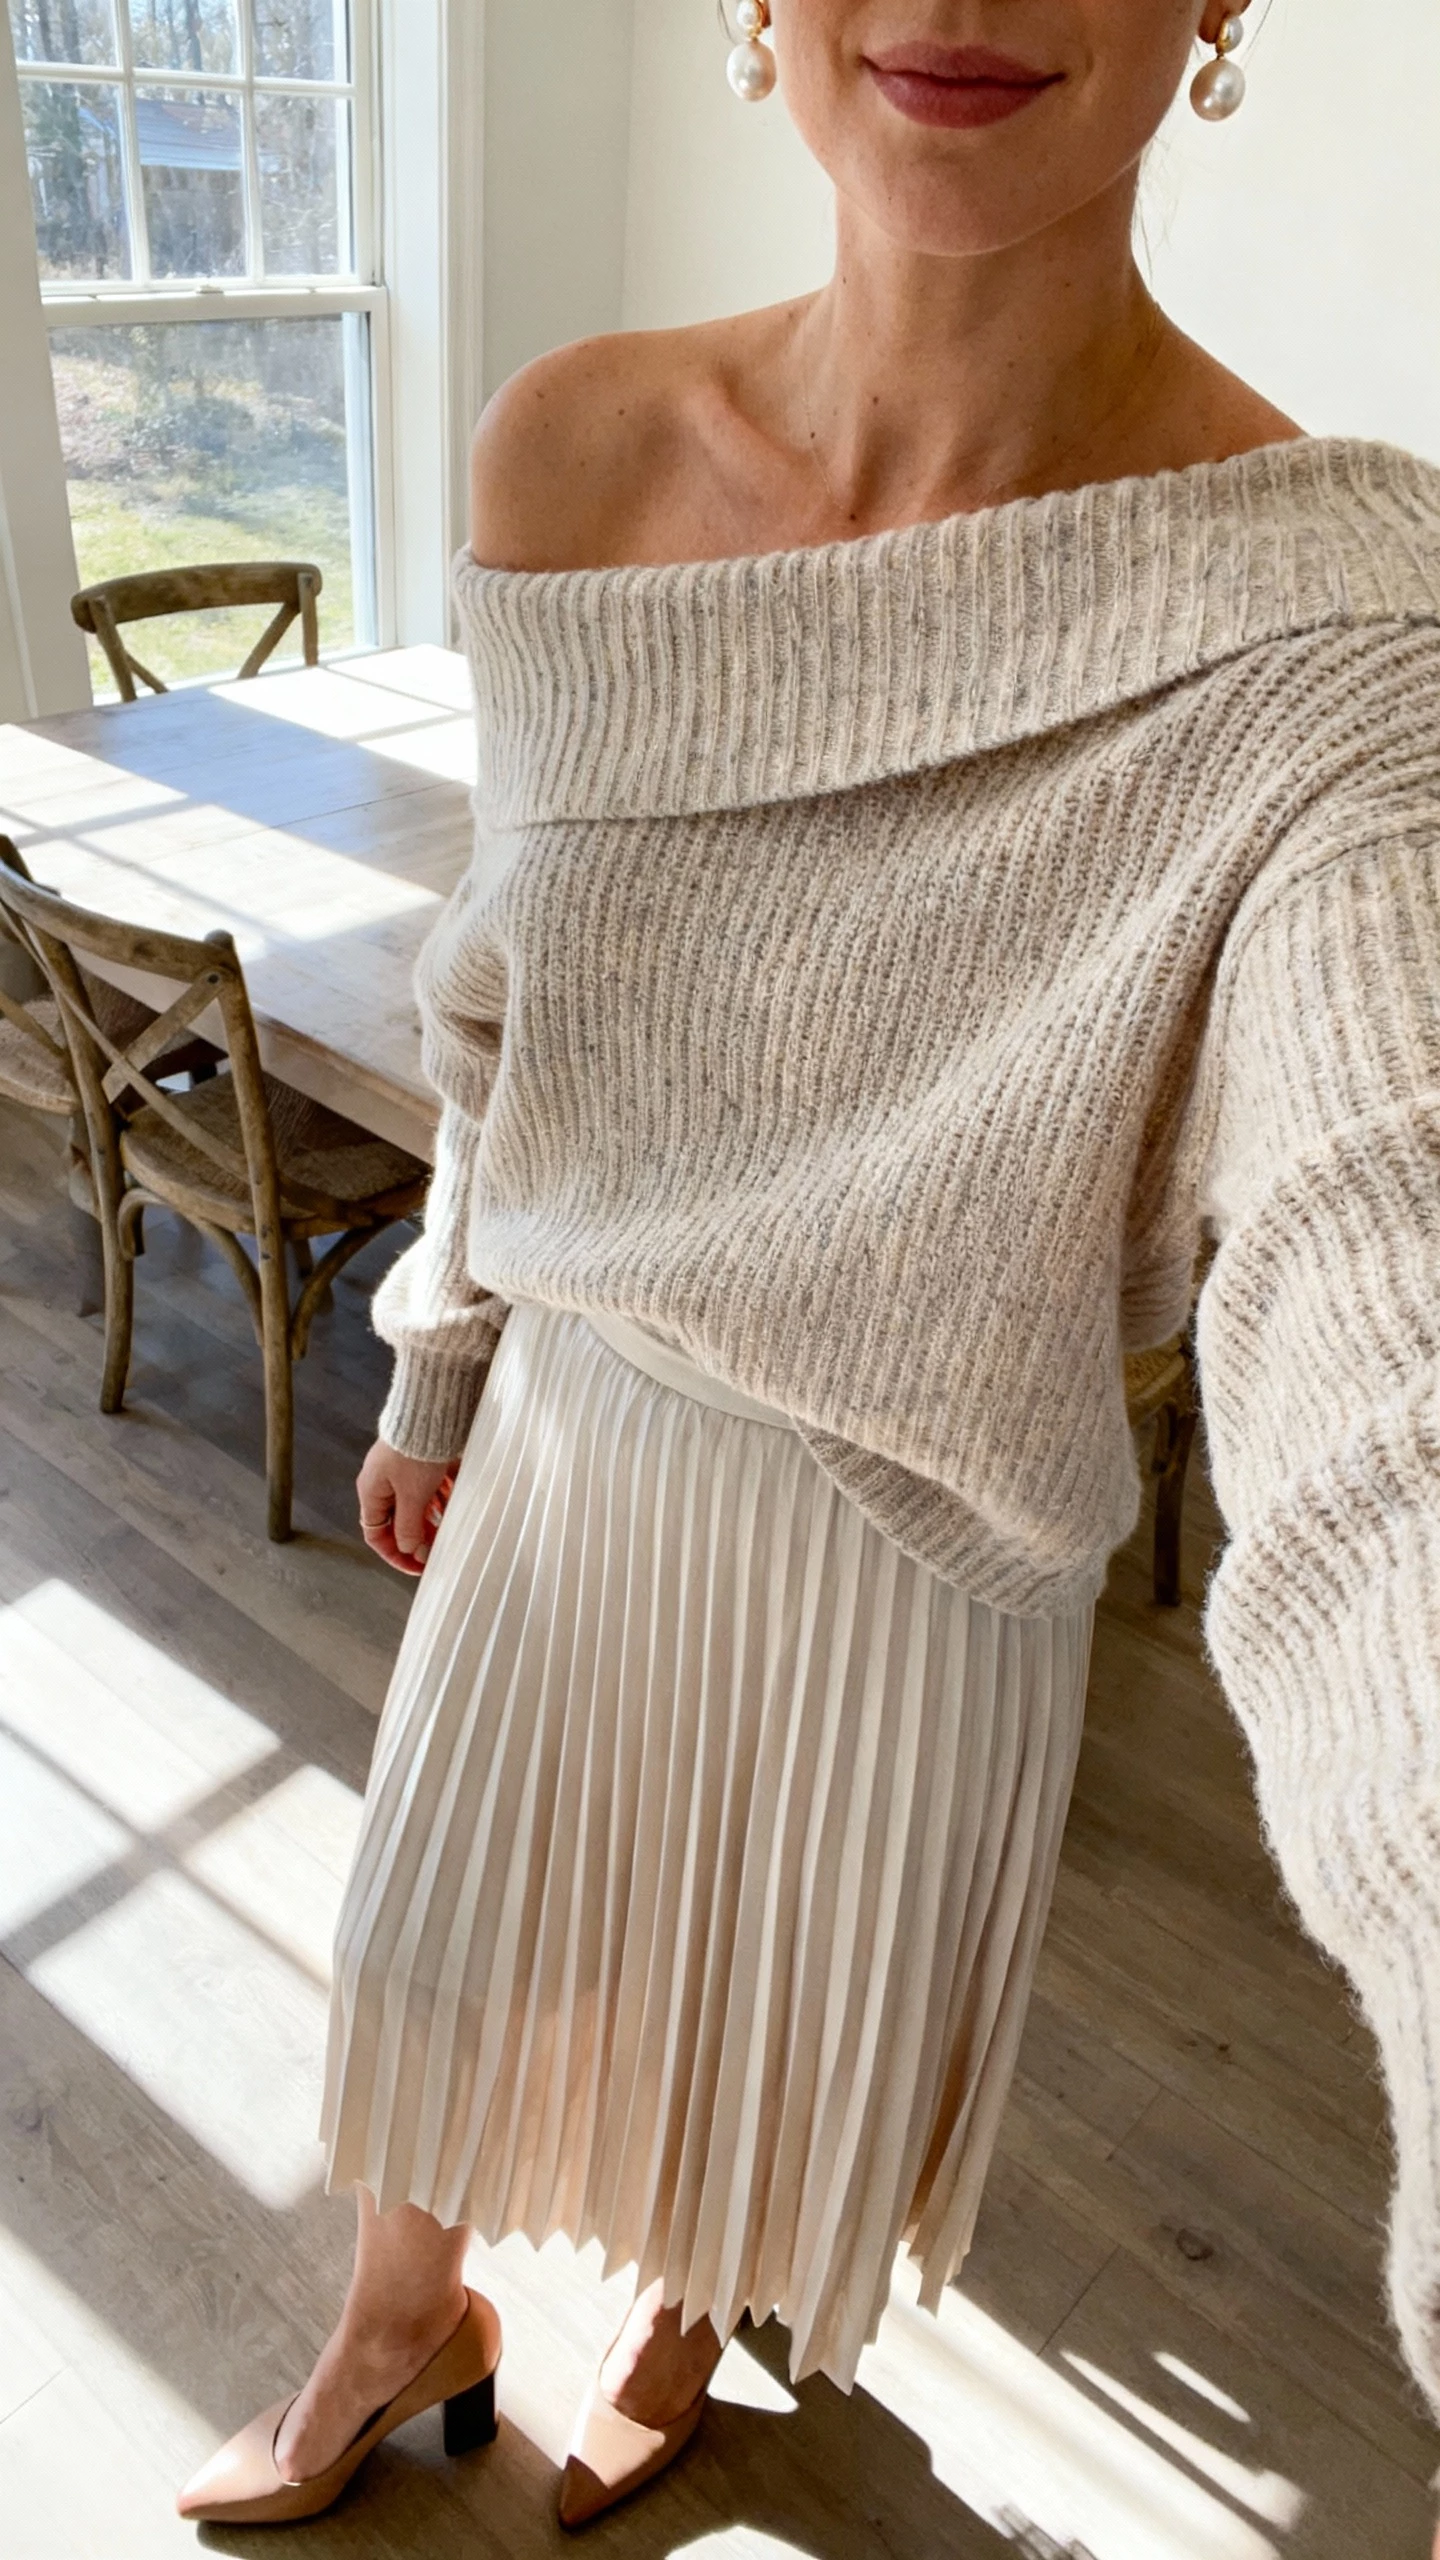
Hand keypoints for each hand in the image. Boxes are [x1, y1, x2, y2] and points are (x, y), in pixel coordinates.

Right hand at [357, 1440, 456, 1576]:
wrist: (431, 1411)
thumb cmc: (414, 1453)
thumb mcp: (412, 1497)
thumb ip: (409, 1527)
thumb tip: (411, 1551)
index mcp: (372, 1492)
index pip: (376, 1535)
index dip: (395, 1555)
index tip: (418, 1567)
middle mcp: (384, 1482)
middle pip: (399, 1520)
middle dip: (420, 1537)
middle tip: (440, 1550)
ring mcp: (403, 1470)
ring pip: (418, 1504)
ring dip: (434, 1518)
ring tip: (454, 1528)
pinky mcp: (422, 1460)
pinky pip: (431, 1486)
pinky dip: (444, 1497)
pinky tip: (458, 1502)